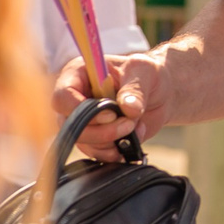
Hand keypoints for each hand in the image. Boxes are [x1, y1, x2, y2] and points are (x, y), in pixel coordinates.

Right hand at [52, 48, 168, 158]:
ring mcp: (83, 120)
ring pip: (82, 143)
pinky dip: (115, 151)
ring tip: (135, 127)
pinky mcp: (94, 138)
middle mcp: (74, 99)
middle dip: (101, 132)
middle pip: (69, 125)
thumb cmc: (146, 73)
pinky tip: (132, 139)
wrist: (160, 92)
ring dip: (111, 142)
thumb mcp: (143, 71)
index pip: (63, 98)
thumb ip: (135, 89)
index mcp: (77, 74)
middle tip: (129, 124)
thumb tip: (128, 109)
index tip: (112, 114)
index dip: (84, 111)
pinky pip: (96, 153)